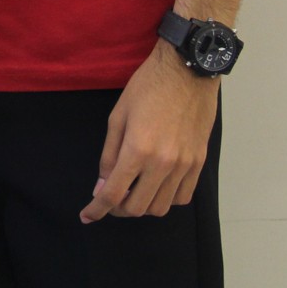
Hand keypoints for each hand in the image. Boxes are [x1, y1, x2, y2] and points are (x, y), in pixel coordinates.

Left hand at [80, 41, 219, 222]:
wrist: (188, 71)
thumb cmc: (147, 88)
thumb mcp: (117, 117)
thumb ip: (109, 156)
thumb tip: (102, 186)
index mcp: (138, 149)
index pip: (114, 194)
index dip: (97, 209)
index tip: (87, 216)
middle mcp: (163, 163)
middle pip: (137, 207)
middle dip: (117, 209)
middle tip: (109, 198)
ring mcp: (185, 165)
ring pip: (161, 207)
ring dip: (142, 206)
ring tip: (132, 191)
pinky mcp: (199, 163)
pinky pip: (183, 196)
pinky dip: (166, 198)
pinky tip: (156, 186)